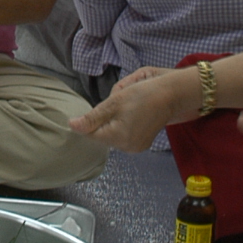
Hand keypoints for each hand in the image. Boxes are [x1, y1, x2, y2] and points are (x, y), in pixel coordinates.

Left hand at [69, 65, 192, 150]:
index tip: (104, 106)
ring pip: (111, 134)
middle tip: (119, 103)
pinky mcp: (141, 144)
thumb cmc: (143, 95)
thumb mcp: (114, 102)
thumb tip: (71, 126)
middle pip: (101, 135)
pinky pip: (122, 136)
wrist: (171, 95)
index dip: (90, 120)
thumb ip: (91, 118)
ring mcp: (135, 148)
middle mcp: (126, 147)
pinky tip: (133, 114)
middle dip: (104, 118)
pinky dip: (122, 125)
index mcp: (118, 138)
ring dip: (113, 121)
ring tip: (127, 107)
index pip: (90, 134)